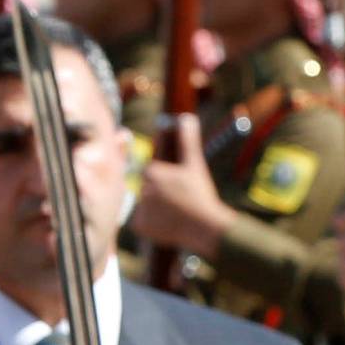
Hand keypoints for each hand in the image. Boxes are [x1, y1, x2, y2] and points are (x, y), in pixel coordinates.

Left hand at [133, 113, 227, 258]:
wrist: (204, 226)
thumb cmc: (201, 194)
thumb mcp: (195, 164)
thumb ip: (187, 140)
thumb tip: (186, 118)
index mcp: (152, 172)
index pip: (150, 172)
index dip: (164, 180)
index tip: (176, 187)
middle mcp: (143, 190)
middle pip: (147, 189)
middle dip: (160, 194)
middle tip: (178, 201)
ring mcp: (141, 209)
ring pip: (144, 206)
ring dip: (155, 209)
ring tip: (175, 213)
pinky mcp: (140, 227)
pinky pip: (140, 223)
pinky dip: (150, 225)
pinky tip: (166, 223)